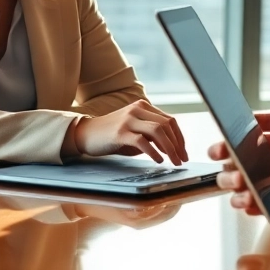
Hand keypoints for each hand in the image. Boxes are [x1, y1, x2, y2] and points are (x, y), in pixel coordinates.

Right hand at [70, 99, 186, 164]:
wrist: (85, 134)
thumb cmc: (112, 135)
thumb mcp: (135, 131)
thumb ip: (151, 135)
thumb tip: (172, 147)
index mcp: (143, 107)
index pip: (170, 120)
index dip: (180, 138)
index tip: (184, 152)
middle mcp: (138, 110)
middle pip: (167, 125)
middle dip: (178, 144)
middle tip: (181, 159)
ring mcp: (128, 120)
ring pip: (158, 131)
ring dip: (170, 148)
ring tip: (173, 161)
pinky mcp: (120, 132)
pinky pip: (142, 141)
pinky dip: (154, 151)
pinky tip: (158, 160)